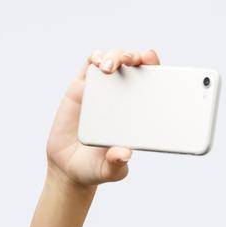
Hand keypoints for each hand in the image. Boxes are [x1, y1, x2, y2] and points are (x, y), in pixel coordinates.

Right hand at [45, 48, 159, 186]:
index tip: (154, 62)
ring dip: (114, 56)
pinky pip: (89, 66)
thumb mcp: (110, 170)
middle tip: (134, 60)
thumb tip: (125, 153)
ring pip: (112, 60)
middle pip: (133, 66)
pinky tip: (97, 63)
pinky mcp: (81, 89)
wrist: (69, 168)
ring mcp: (102, 90)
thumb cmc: (96, 167)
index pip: (152, 83)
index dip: (156, 68)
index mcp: (138, 112)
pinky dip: (94, 58)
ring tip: (110, 67)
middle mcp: (122, 96)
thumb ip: (117, 163)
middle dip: (135, 56)